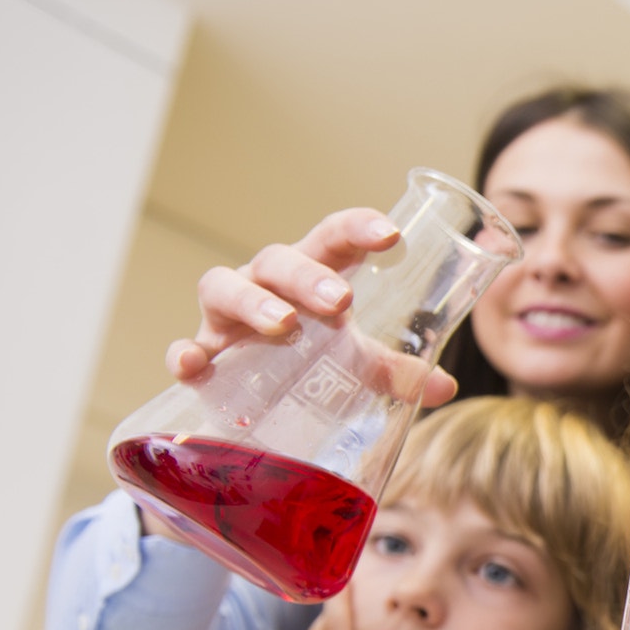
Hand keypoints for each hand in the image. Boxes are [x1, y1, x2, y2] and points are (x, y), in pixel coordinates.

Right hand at [170, 208, 458, 406]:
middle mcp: (264, 285)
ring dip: (253, 301)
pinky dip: (186, 353)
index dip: (358, 228)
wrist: (263, 401)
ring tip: (283, 325)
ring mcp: (226, 318)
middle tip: (342, 300)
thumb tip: (443, 385)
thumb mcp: (357, 362)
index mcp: (311, 275)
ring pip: (224, 286)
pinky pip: (186, 347)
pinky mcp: (203, 355)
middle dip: (307, 276)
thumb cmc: (315, 361)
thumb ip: (396, 369)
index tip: (390, 235)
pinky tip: (195, 364)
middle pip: (278, 260)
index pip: (333, 238)